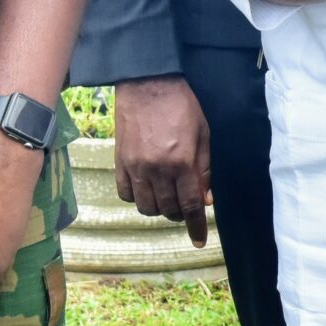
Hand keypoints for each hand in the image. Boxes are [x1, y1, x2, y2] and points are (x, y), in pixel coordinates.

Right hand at [114, 76, 211, 246]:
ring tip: (166, 197)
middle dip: (180, 213)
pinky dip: (137, 198)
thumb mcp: (204, 134)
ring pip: (146, 206)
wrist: (149, 84)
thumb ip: (204, 169)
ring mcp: (136, 167)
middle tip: (185, 205)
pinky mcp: (120, 161)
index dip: (195, 227)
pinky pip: (126, 193)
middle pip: (168, 209)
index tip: (198, 241)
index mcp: (182, 162)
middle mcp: (158, 169)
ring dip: (159, 208)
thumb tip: (205, 199)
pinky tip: (146, 190)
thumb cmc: (182, 105)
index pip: (190, 205)